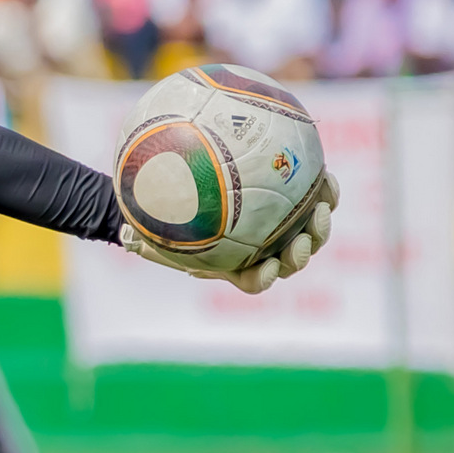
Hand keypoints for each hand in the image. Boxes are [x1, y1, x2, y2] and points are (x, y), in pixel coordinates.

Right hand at [122, 171, 337, 295]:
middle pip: (290, 261)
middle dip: (303, 252)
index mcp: (232, 264)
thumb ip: (147, 235)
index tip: (267, 267)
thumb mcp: (148, 225)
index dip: (265, 277)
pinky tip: (323, 172)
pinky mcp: (290, 202)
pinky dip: (320, 192)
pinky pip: (310, 200)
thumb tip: (131, 240)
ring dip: (319, 227)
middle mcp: (257, 249)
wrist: (174, 190)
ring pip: (307, 235)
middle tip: (303, 238)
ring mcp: (276, 227)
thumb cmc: (156, 212)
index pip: (255, 280)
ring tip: (322, 206)